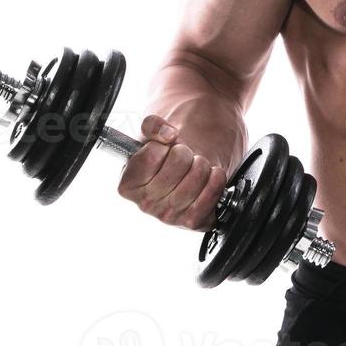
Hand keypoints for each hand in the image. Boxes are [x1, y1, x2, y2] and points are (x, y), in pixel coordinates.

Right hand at [117, 115, 227, 230]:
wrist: (186, 173)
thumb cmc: (166, 157)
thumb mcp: (152, 136)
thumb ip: (152, 125)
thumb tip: (168, 134)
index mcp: (128, 185)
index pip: (152, 154)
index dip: (163, 144)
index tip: (165, 148)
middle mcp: (145, 204)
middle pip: (178, 162)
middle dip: (185, 151)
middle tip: (183, 156)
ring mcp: (168, 216)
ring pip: (197, 176)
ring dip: (202, 164)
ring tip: (195, 166)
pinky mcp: (192, 221)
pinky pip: (211, 194)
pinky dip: (216, 179)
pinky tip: (210, 176)